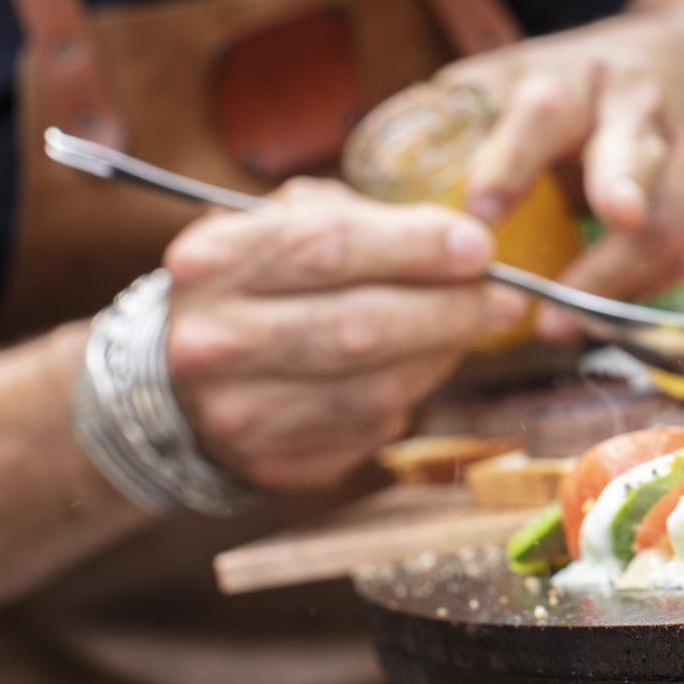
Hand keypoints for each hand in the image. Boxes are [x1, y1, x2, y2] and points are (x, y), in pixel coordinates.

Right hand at [162, 179, 528, 489]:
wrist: (179, 376)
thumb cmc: (259, 282)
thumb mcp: (283, 223)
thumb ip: (361, 219)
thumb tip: (460, 240)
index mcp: (214, 261)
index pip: (327, 248)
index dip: (415, 248)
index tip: (479, 247)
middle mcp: (213, 340)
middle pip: (358, 327)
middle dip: (448, 311)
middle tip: (504, 299)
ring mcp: (237, 412)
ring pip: (373, 389)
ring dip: (438, 358)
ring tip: (467, 330)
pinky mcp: (269, 464)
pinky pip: (369, 432)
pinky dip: (407, 397)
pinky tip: (416, 370)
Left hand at [439, 26, 683, 340]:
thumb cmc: (568, 90)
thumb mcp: (511, 78)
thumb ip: (450, 117)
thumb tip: (370, 168)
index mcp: (574, 79)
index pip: (544, 112)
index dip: (513, 160)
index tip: (479, 212)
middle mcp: (637, 111)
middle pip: (637, 152)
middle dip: (627, 188)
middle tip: (614, 222)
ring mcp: (683, 156)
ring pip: (672, 219)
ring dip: (619, 277)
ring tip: (560, 324)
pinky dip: (639, 294)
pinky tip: (593, 320)